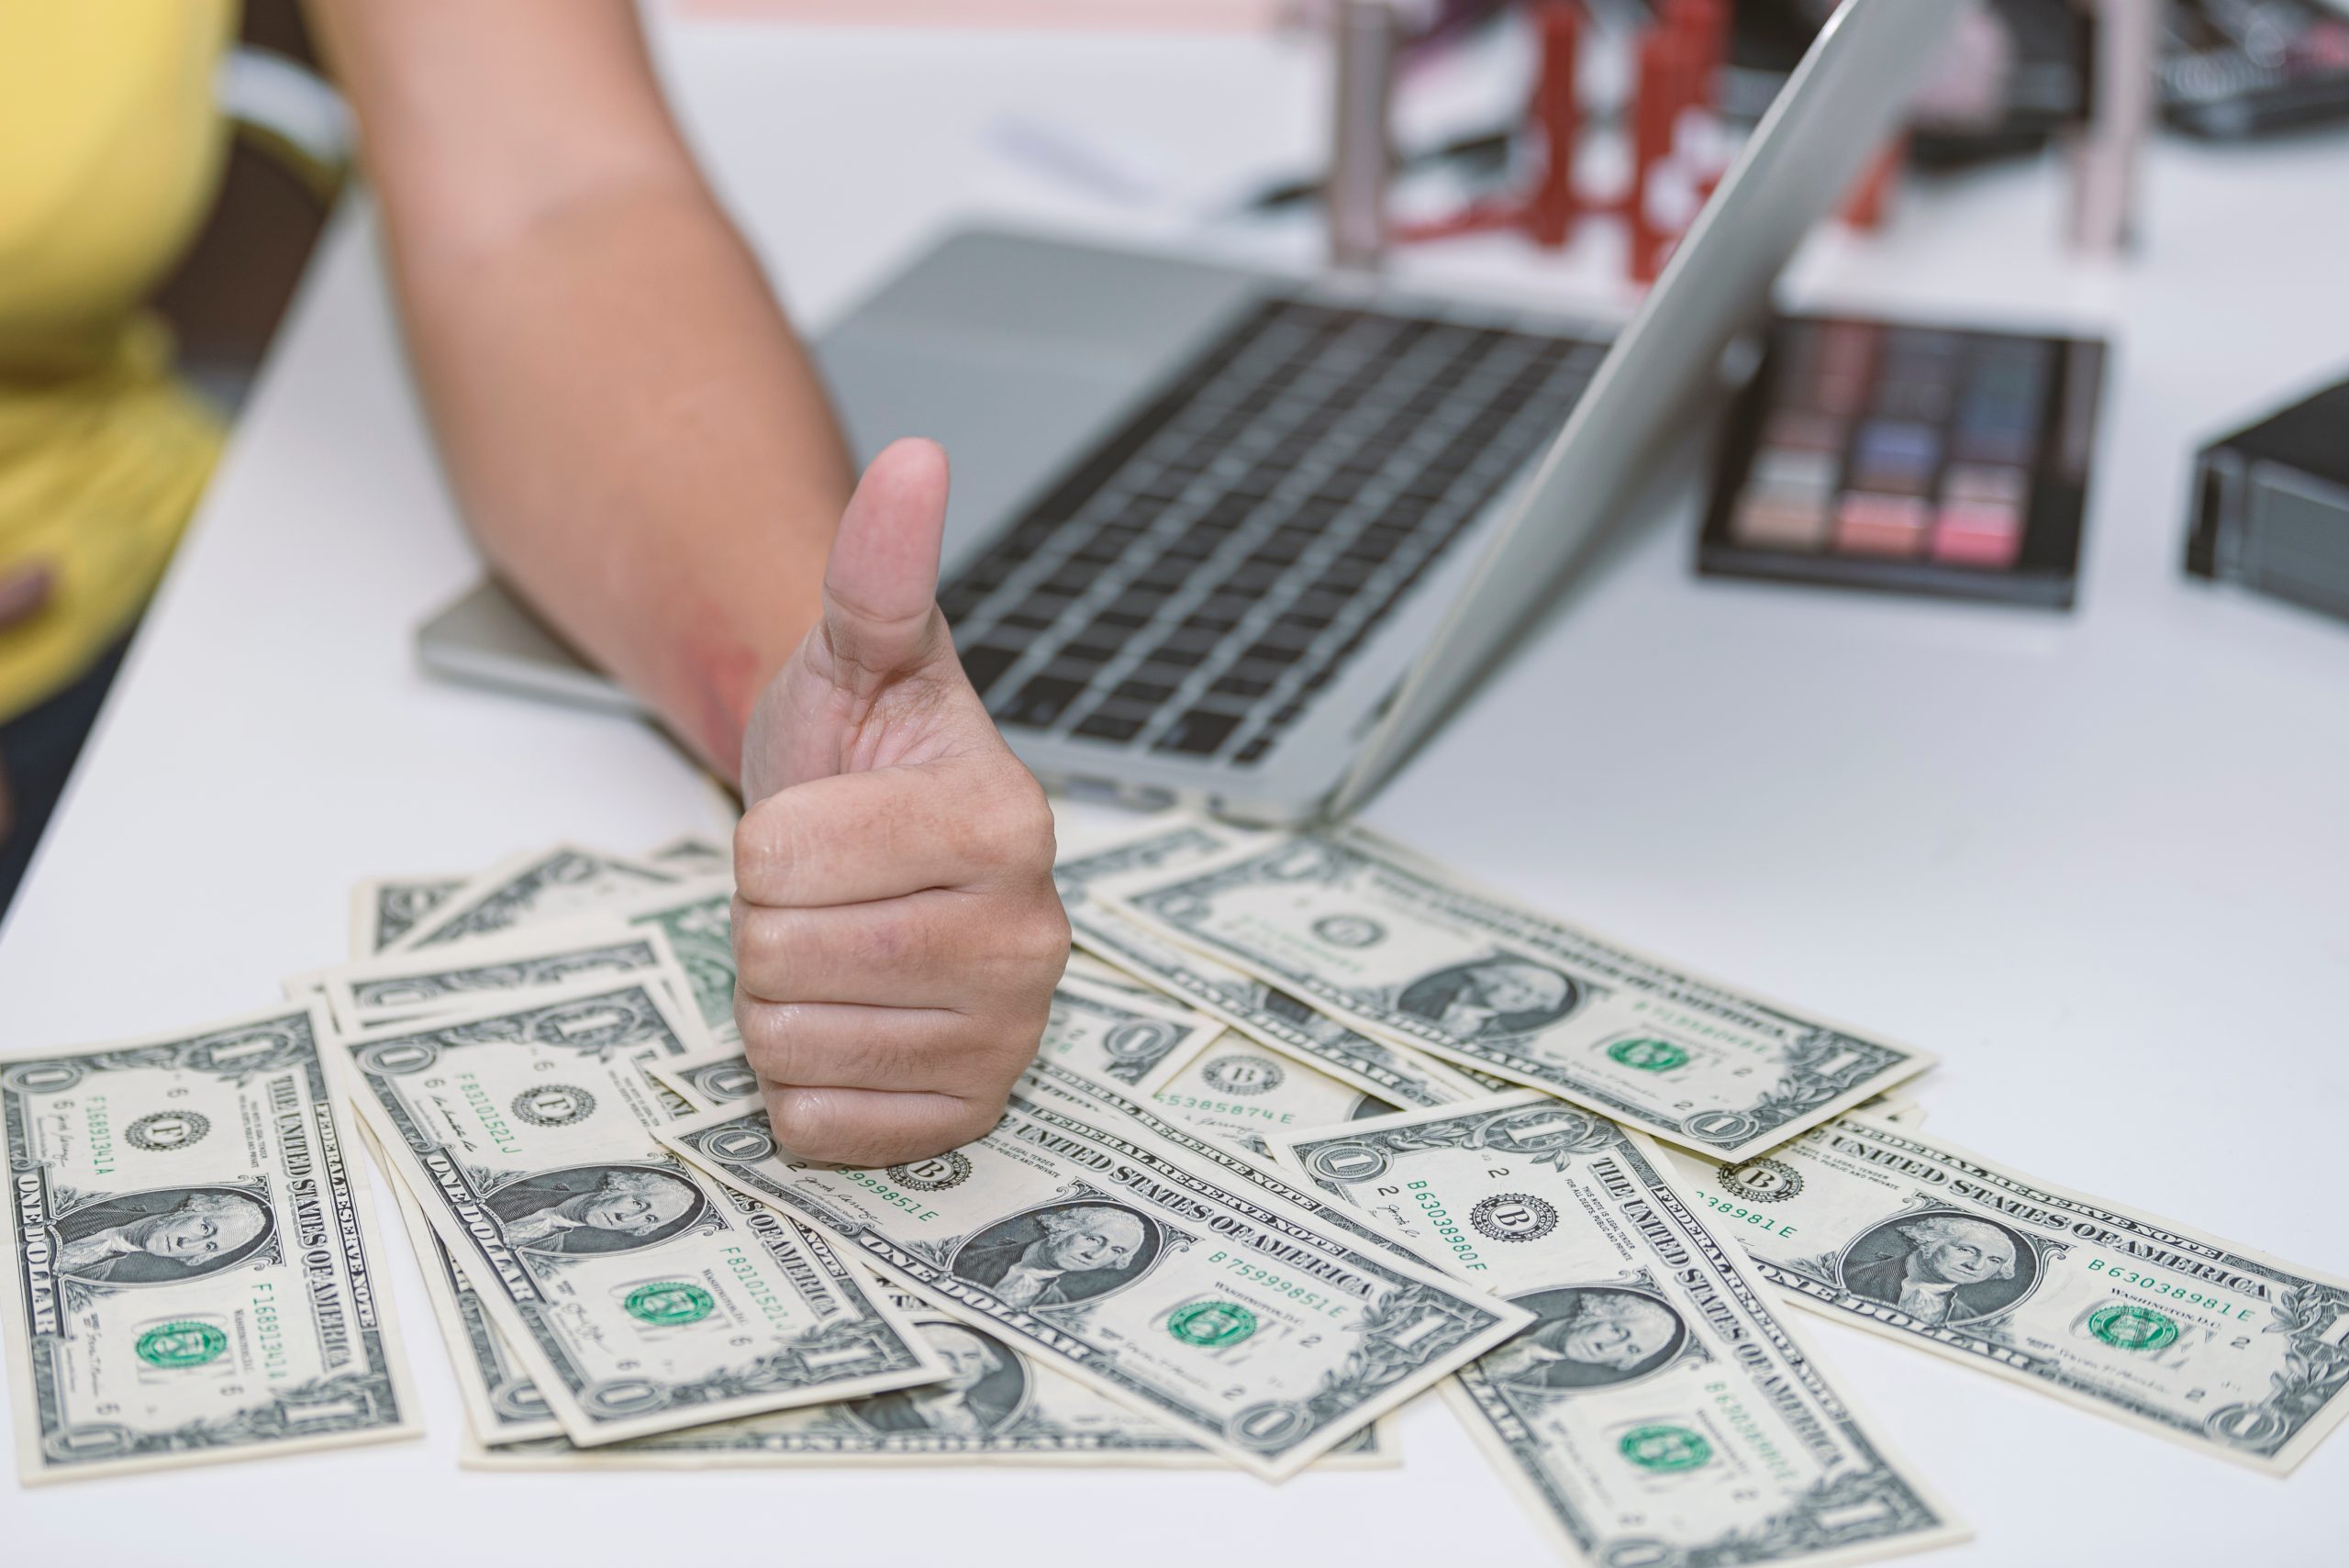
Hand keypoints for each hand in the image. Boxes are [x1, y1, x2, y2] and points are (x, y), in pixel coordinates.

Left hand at [732, 439, 1067, 1164]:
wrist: (875, 848)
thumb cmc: (863, 755)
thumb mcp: (856, 655)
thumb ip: (877, 569)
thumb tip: (912, 456)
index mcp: (1007, 825)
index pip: (781, 861)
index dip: (760, 841)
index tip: (812, 824)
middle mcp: (1032, 939)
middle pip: (785, 957)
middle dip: (765, 924)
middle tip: (818, 894)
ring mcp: (1007, 1035)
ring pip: (792, 1046)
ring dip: (779, 1001)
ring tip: (833, 951)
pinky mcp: (969, 1116)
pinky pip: (821, 1127)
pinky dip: (804, 1085)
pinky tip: (850, 1026)